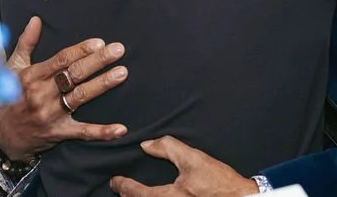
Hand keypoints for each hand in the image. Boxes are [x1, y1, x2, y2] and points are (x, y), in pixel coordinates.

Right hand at [0, 16, 129, 161]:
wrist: (3, 136)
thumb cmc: (11, 97)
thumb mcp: (13, 68)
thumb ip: (26, 42)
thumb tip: (36, 20)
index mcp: (32, 77)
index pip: (60, 60)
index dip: (80, 51)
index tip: (99, 42)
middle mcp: (42, 95)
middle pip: (74, 75)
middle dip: (97, 61)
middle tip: (118, 50)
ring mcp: (52, 115)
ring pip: (81, 97)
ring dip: (102, 85)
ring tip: (121, 73)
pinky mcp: (60, 132)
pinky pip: (83, 132)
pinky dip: (102, 132)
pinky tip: (120, 128)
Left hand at [109, 136, 258, 196]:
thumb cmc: (220, 183)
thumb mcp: (194, 159)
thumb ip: (169, 149)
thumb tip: (147, 145)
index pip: (136, 193)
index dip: (123, 185)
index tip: (116, 180)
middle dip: (128, 196)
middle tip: (120, 188)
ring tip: (134, 193)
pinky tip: (156, 195)